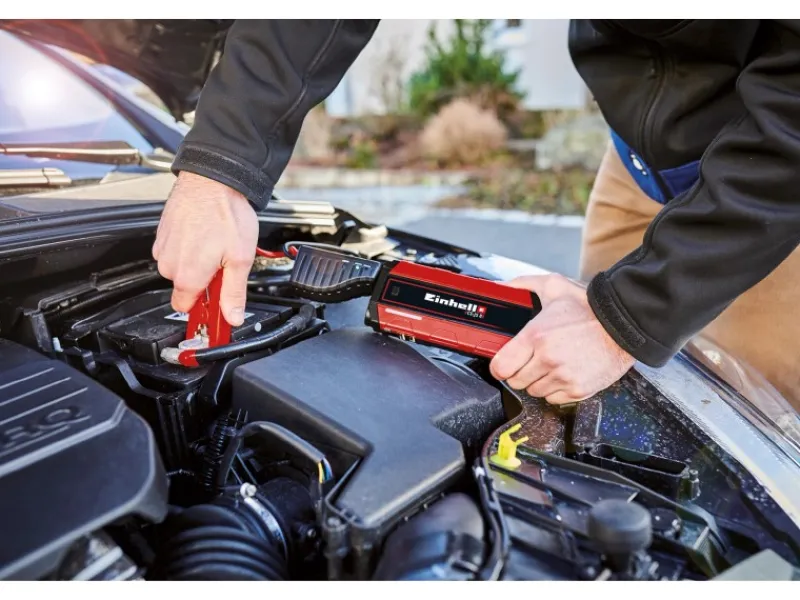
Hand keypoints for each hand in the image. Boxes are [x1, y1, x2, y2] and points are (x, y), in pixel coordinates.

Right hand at [152, 172, 258, 325]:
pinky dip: (188, 247)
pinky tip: (203, 234)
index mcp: (188, 276)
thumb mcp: (240, 259)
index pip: (185, 309)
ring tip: (214, 244)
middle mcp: (169, 265)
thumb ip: (234, 293)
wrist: (211, 179)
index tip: (217, 304)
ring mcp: (163, 248)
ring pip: (180, 268)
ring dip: (196, 262)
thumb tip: (233, 317)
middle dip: (204, 281)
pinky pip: (174, 251)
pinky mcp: (162, 234)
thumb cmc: (225, 214)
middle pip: (185, 288)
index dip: (204, 308)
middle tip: (223, 263)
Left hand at [489, 274, 634, 403]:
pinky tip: (564, 372)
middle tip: (531, 359)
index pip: (500, 367)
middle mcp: (547, 360)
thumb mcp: (554, 287)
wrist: (625, 323)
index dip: (500, 365)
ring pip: (534, 391)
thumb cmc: (589, 307)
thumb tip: (500, 285)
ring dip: (538, 380)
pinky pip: (554, 399)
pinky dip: (556, 389)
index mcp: (536, 337)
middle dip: (519, 371)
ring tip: (551, 363)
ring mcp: (563, 377)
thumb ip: (523, 285)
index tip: (505, 362)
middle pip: (515, 381)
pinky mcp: (578, 390)